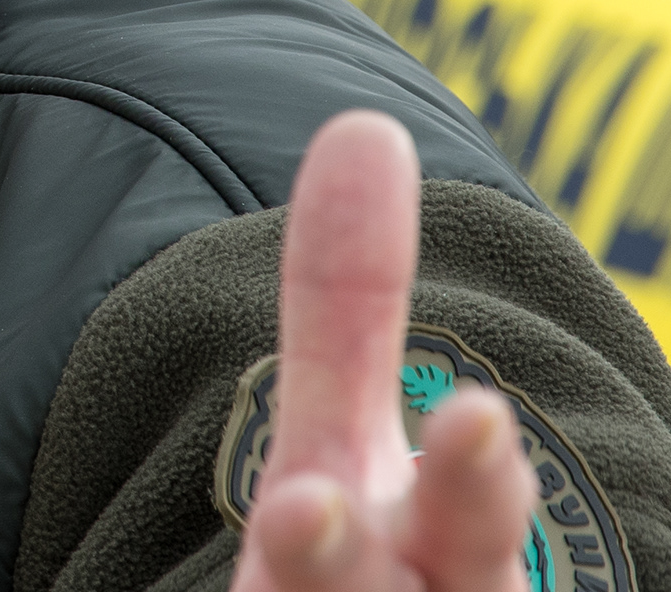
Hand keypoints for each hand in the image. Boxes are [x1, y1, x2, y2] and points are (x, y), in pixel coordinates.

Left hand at [235, 111, 535, 591]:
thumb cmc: (366, 582)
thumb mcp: (342, 455)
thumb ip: (349, 312)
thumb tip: (365, 125)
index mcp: (439, 571)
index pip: (471, 535)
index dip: (470, 489)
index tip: (468, 420)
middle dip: (348, 570)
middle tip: (307, 506)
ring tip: (276, 527)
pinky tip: (199, 589)